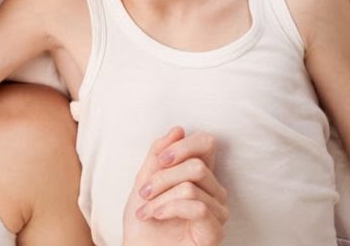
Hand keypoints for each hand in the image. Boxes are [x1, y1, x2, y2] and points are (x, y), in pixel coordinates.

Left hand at [123, 127, 228, 245]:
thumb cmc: (143, 220)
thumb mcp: (144, 180)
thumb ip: (158, 155)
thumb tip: (178, 130)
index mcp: (199, 176)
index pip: (207, 143)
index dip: (183, 146)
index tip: (159, 160)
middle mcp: (214, 192)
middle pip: (196, 166)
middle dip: (162, 178)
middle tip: (143, 192)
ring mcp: (218, 212)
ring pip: (191, 187)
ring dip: (159, 198)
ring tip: (145, 211)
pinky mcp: (215, 230)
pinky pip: (197, 207)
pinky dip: (169, 209)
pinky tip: (156, 216)